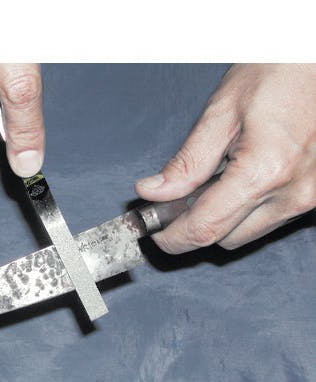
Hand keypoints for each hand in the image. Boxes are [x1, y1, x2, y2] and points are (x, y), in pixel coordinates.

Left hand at [135, 64, 315, 252]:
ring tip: (211, 182)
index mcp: (264, 172)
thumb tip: (154, 192)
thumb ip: (186, 162)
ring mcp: (310, 198)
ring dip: (221, 219)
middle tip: (174, 202)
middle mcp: (293, 194)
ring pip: (246, 234)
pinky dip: (244, 210)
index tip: (155, 232)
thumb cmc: (279, 71)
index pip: (205, 229)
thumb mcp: (221, 113)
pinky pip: (268, 220)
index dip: (173, 238)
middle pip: (224, 239)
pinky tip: (237, 182)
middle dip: (193, 226)